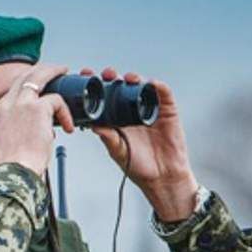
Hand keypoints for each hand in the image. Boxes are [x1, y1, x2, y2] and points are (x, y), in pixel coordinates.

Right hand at [0, 63, 74, 176]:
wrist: (15, 172)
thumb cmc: (15, 166)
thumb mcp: (6, 146)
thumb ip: (16, 132)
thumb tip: (37, 131)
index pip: (11, 90)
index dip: (26, 83)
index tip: (38, 85)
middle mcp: (6, 106)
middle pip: (23, 77)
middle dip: (39, 69)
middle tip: (53, 69)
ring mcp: (20, 104)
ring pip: (38, 77)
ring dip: (53, 71)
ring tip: (64, 71)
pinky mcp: (37, 109)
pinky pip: (57, 100)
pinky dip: (65, 113)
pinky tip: (69, 126)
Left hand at [82, 67, 198, 220]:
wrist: (162, 176)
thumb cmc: (137, 165)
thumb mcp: (117, 151)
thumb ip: (108, 137)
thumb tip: (93, 125)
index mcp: (115, 118)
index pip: (103, 97)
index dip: (95, 86)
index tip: (85, 77)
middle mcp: (131, 110)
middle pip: (120, 87)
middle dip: (112, 77)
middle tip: (106, 75)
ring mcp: (149, 108)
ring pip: (141, 86)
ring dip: (133, 78)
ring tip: (126, 78)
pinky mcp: (167, 110)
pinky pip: (163, 94)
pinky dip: (158, 86)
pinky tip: (151, 84)